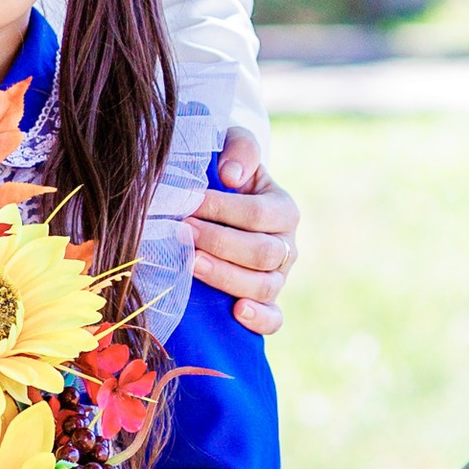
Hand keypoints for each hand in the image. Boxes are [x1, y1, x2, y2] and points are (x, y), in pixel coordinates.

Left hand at [190, 125, 298, 335]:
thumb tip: (231, 175)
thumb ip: (240, 149)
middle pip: (263, 253)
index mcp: (283, 209)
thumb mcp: (235, 153)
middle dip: (219, 242)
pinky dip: (260, 319)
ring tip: (191, 264)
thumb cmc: (226, 178)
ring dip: (226, 276)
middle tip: (182, 231)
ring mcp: (278, 277)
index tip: (188, 202)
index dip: (223, 209)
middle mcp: (286, 246)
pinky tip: (237, 312)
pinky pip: (274, 319)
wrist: (221, 209)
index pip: (258, 214)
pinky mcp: (266, 302)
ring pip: (264, 285)